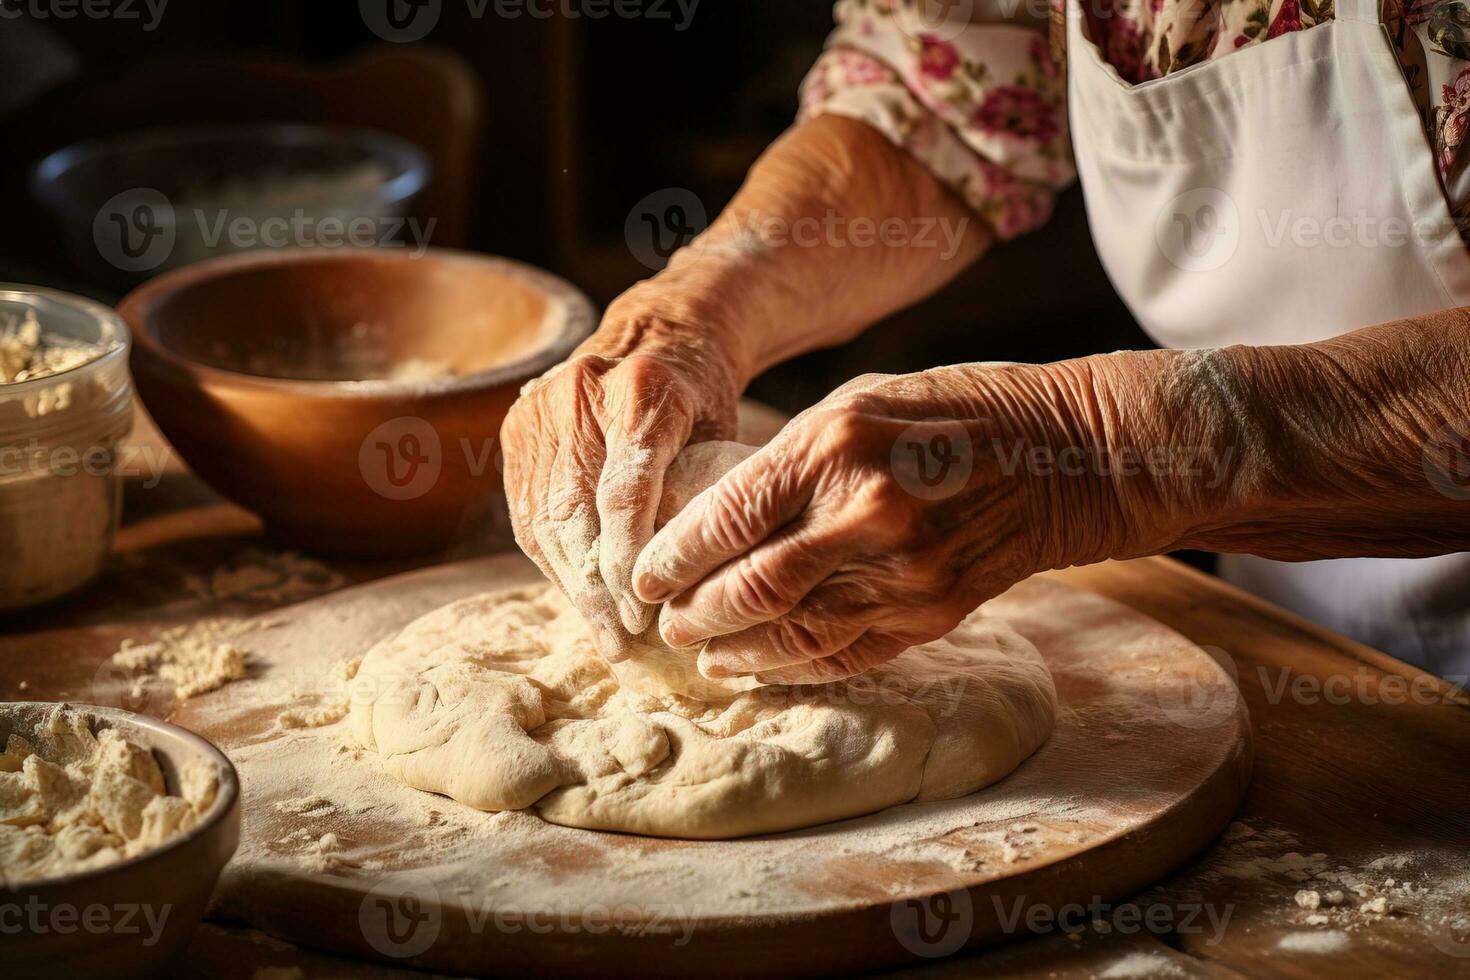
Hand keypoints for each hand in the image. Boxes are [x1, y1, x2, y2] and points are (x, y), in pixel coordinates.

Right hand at [501, 297, 742, 659]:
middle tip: (624, 640)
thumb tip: (692, 590)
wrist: (659, 333)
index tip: (645, 615)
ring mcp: (539, 408)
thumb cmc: (704, 398)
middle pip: (577, 512)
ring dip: (573, 584)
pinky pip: (528, 512)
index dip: (630, 561)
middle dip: (599, 586)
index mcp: (642, 389)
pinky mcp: (515, 429)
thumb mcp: (722, 436)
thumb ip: (703, 496)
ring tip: (604, 633)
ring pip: (545, 517)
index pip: (624, 492)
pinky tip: (580, 598)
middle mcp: (578, 392)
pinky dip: (553, 561)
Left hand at [632, 366, 1124, 683]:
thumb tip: (714, 516)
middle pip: (748, 589)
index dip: (671, 560)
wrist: (1064, 457)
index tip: (644, 578)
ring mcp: (904, 573)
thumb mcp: (858, 402)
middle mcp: (865, 514)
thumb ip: (788, 461)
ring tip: (704, 652)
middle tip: (667, 623)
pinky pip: (845, 653)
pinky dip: (793, 665)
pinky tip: (760, 665)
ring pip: (792, 634)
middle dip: (692, 616)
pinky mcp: (932, 614)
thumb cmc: (950, 413)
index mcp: (834, 446)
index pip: (725, 520)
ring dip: (735, 651)